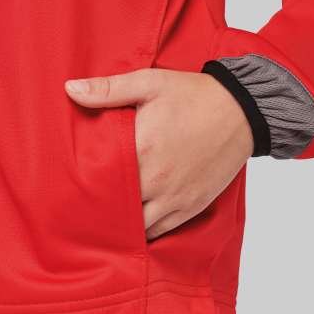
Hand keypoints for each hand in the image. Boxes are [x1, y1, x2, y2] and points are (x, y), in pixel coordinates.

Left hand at [65, 68, 252, 240]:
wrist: (242, 111)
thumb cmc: (194, 95)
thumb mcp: (149, 83)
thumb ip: (108, 90)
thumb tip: (71, 90)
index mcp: (141, 149)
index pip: (101, 179)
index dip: (87, 184)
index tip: (78, 181)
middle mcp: (156, 180)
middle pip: (117, 207)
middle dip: (103, 205)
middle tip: (91, 200)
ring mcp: (176, 197)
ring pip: (138, 226)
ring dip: (124, 221)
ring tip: (114, 211)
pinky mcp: (191, 206)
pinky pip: (160, 230)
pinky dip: (146, 229)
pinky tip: (137, 220)